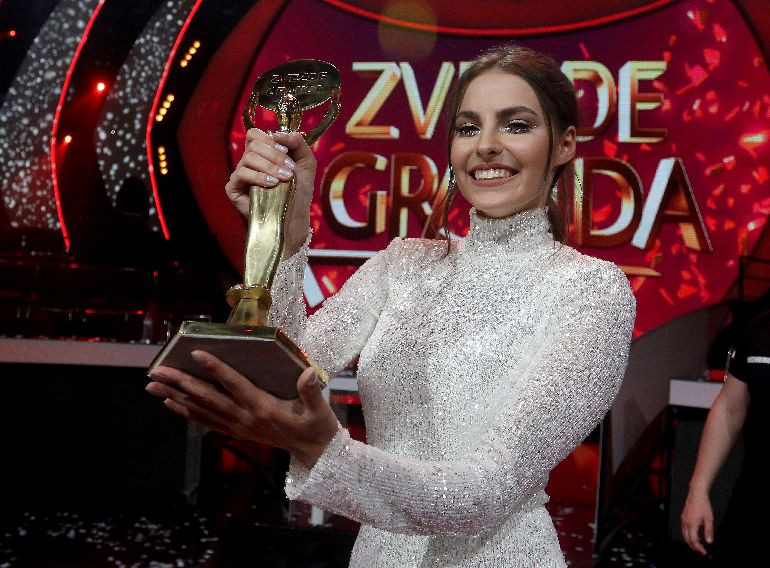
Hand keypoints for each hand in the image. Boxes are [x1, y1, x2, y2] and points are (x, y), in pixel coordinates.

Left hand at [146, 350, 338, 467]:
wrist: (314, 453)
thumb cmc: (316, 426)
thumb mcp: (318, 409)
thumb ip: (311, 391)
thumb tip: (306, 374)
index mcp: (263, 408)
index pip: (234, 385)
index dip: (216, 369)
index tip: (196, 354)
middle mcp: (245, 418)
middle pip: (208, 398)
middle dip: (181, 383)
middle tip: (157, 371)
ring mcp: (238, 426)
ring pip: (201, 410)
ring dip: (175, 397)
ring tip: (153, 385)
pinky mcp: (237, 431)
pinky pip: (206, 421)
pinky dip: (186, 412)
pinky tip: (171, 403)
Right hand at [225, 129, 316, 256]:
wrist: (295, 217)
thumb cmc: (299, 191)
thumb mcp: (306, 162)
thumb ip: (297, 142)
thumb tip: (278, 134)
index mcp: (262, 153)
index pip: (255, 134)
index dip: (271, 140)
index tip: (287, 153)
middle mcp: (248, 161)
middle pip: (253, 143)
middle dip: (275, 155)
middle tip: (289, 170)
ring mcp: (240, 175)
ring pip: (249, 157)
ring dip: (270, 167)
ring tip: (284, 179)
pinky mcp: (234, 189)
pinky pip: (241, 173)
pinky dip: (259, 176)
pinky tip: (272, 185)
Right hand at [681, 488, 713, 555]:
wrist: (696, 494)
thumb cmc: (703, 504)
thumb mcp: (709, 519)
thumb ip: (709, 531)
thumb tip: (709, 541)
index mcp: (692, 524)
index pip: (694, 541)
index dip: (699, 549)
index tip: (705, 552)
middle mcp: (685, 523)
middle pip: (687, 540)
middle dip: (694, 548)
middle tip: (702, 552)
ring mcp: (683, 520)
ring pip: (684, 535)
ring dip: (691, 542)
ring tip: (700, 545)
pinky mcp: (683, 518)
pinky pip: (684, 530)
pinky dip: (689, 536)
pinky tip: (697, 536)